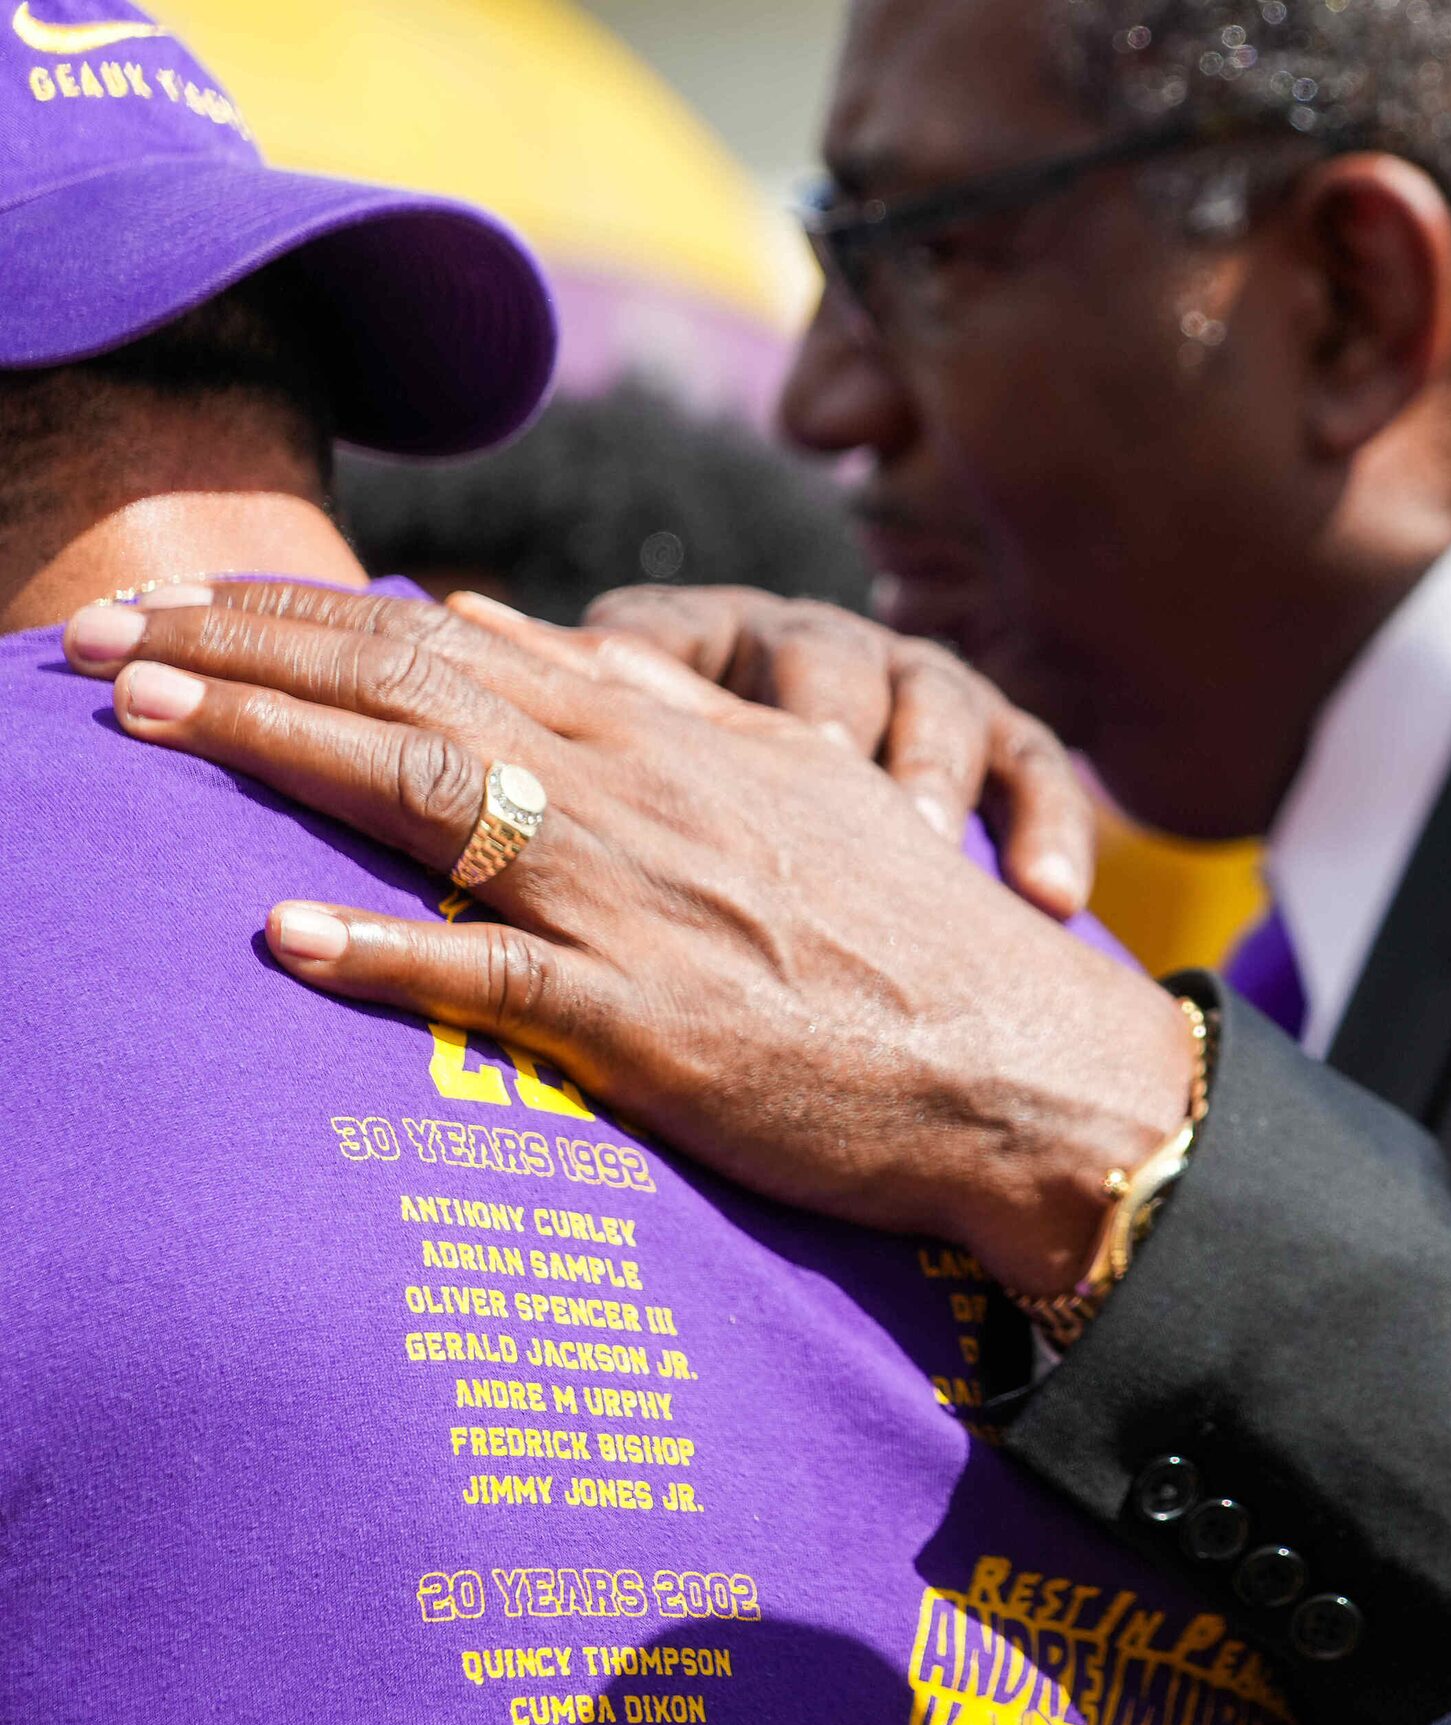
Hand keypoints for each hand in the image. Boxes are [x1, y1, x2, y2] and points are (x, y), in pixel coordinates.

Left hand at [63, 582, 1193, 1295]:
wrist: (1022, 1065)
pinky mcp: (652, 1026)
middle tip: (97, 640)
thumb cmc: (911, 936)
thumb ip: (652, 703)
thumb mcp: (798, 782)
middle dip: (239, 654)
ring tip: (140, 724)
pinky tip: (278, 938)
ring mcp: (641, 908)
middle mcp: (639, 799)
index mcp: (668, 740)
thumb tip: (502, 630)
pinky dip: (383, 957)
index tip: (185, 602)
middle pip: (406, 696)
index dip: (302, 615)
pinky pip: (497, 980)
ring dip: (271, 752)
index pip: (450, 645)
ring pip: (426, 801)